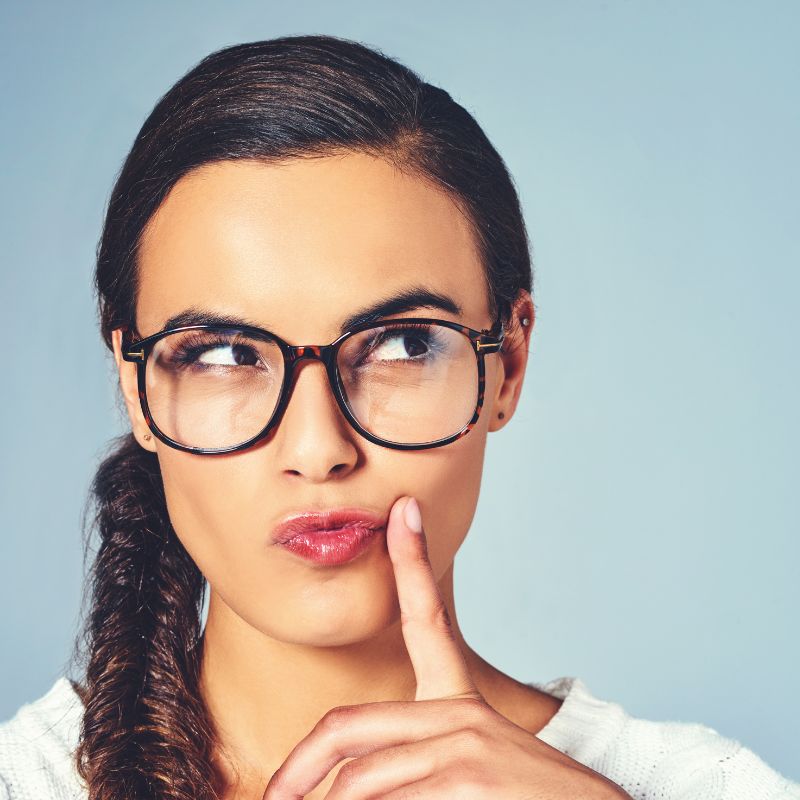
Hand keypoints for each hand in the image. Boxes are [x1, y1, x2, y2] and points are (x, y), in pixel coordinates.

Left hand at [262, 496, 631, 798]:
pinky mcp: (468, 777)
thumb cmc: (518, 799)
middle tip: (273, 798)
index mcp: (455, 697)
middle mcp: (458, 710)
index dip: (412, 560)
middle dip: (299, 767)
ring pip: (357, 779)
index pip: (427, 616)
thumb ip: (411, 757)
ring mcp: (463, 741)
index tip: (404, 511)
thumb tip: (348, 780)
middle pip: (347, 727)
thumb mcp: (463, 764)